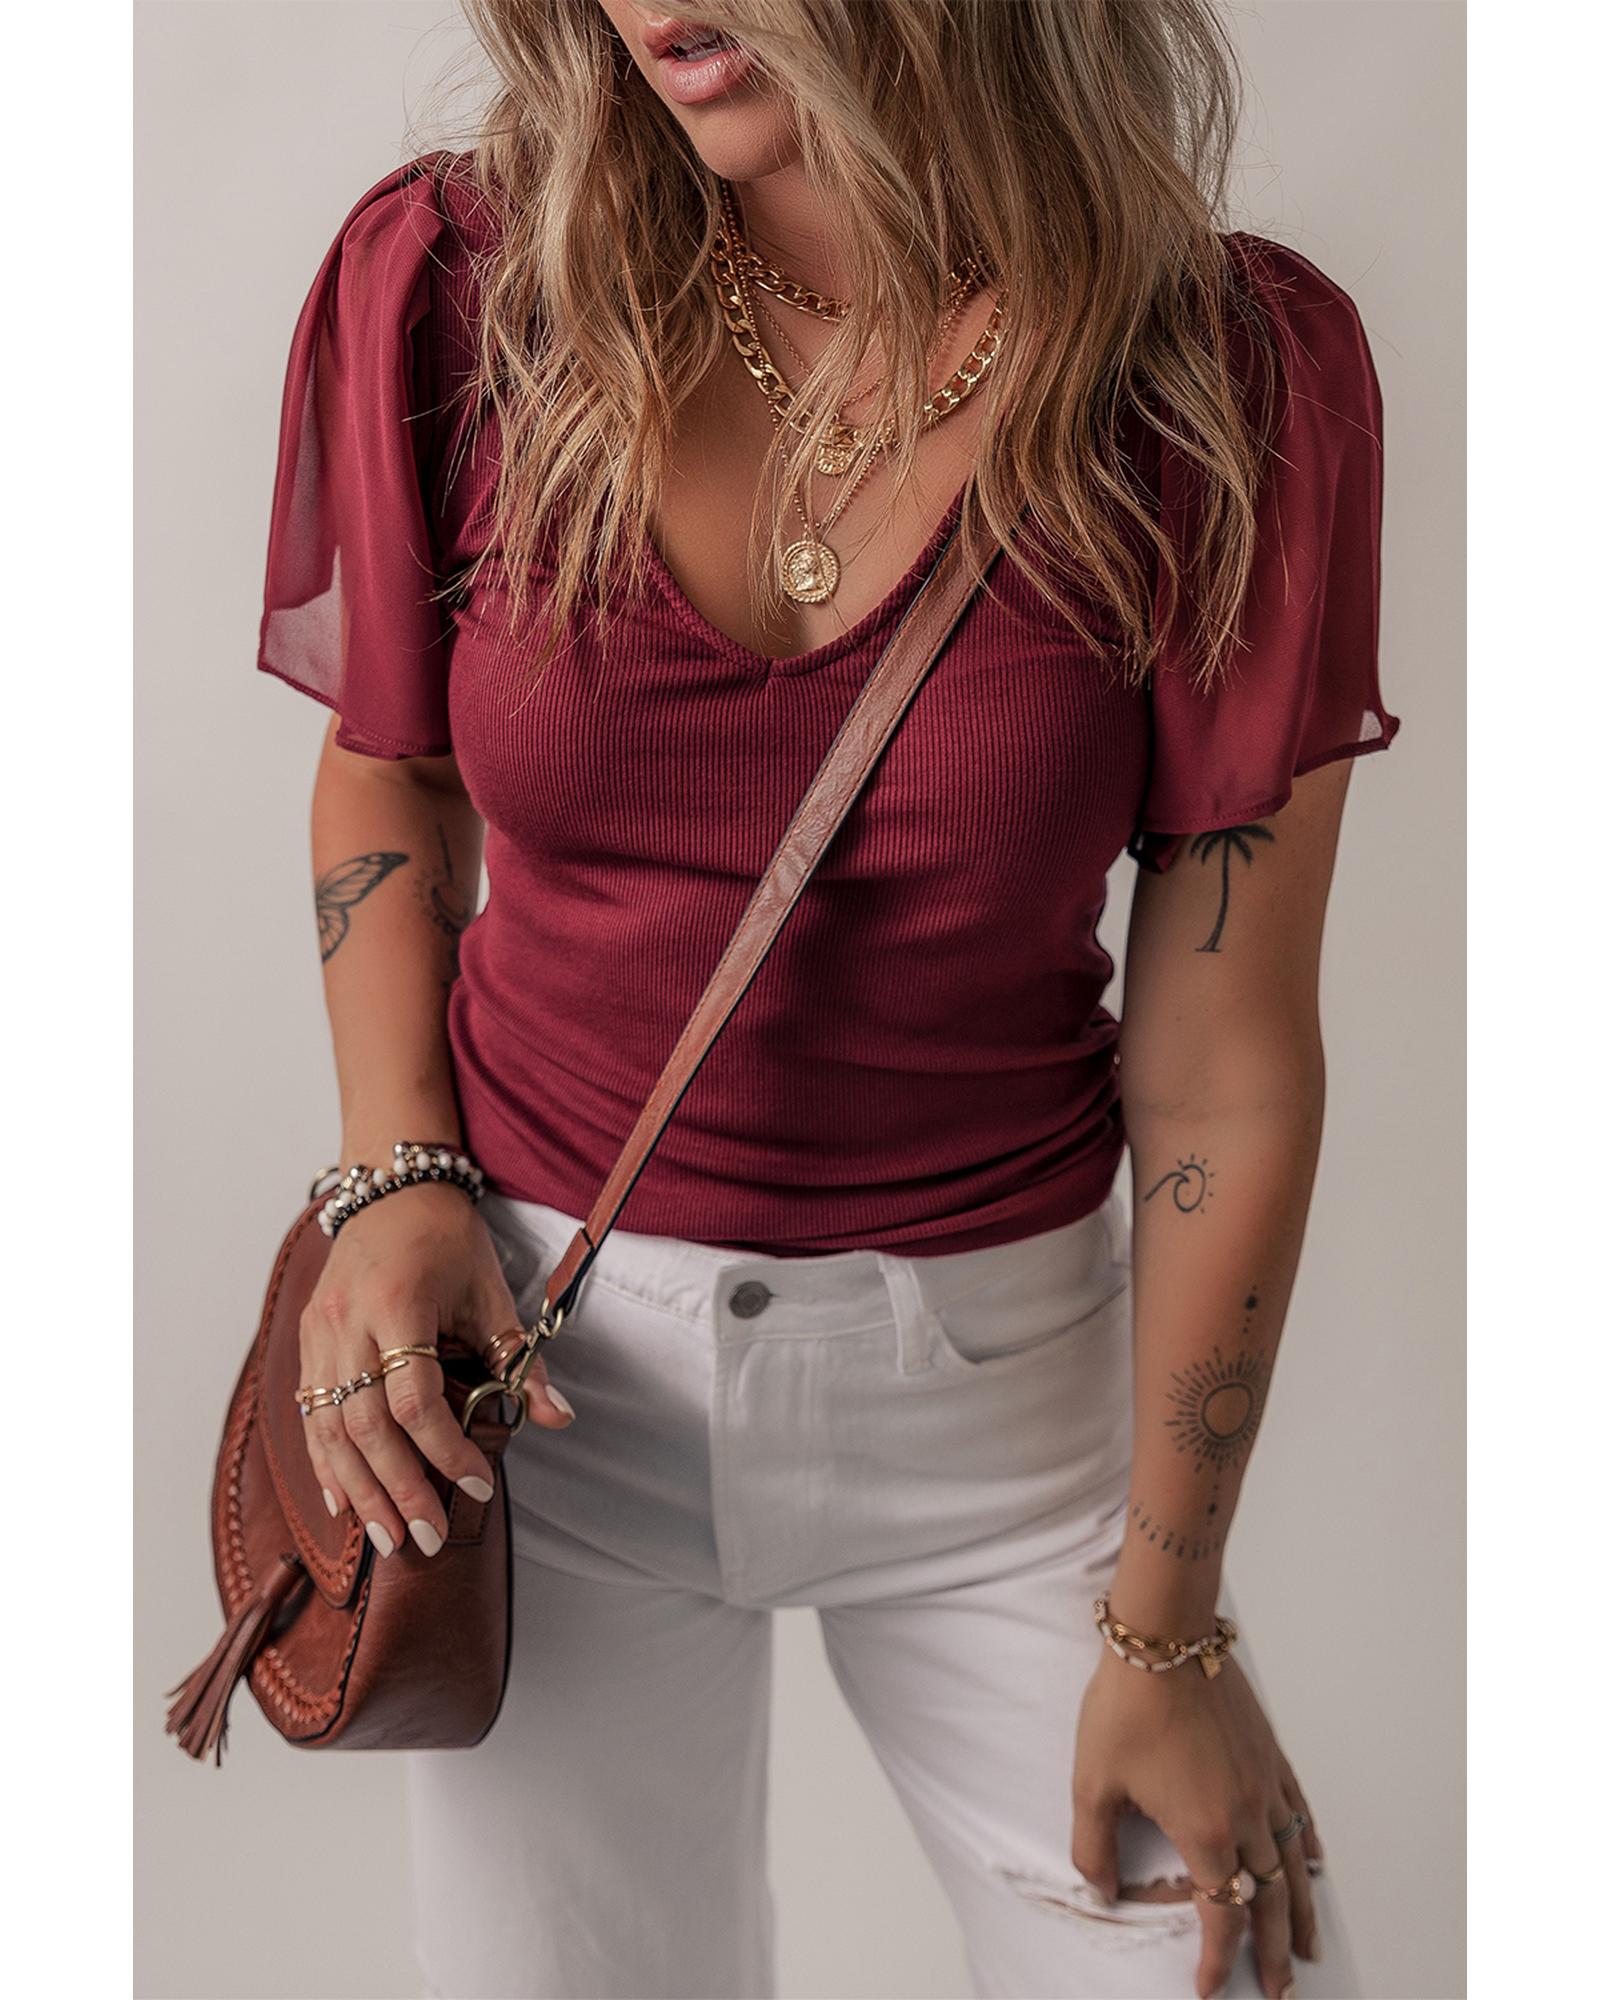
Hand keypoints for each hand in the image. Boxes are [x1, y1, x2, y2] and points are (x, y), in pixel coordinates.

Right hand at [298, 1184, 575, 1558]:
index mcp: (397, 1304)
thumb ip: (520, 1359)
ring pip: (328, 1429)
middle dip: (397, 1489)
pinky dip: (325, 1463)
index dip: (444, 1450)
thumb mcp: (492, 1293)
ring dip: (358, 1491)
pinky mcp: (306, 1342)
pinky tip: (344, 1504)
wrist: (393, 1190)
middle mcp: (347, 1322)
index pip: (414, 1399)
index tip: (479, 1484)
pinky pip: (310, 1415)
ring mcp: (319, 1334)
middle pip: (364, 1425)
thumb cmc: (447, 1240)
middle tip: (427, 1539)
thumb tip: (557, 1418)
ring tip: (389, 1539)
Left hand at [1071, 1647, 1323, 1998]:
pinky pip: (1297, 1809)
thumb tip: (1098, 1889)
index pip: (1219, 1913)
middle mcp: (1245, 1814)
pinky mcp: (1268, 1752)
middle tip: (1283, 1990)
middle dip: (1273, 1951)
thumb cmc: (1126, 1705)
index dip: (1217, 1958)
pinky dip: (1307, 1842)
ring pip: (1292, 1862)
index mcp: (1204, 1830)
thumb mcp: (1093, 1781)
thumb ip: (1092, 1846)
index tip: (1210, 1985)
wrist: (1163, 1637)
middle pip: (1268, 1900)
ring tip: (1308, 1946)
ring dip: (1302, 1910)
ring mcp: (1263, 1782)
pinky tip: (1313, 1860)